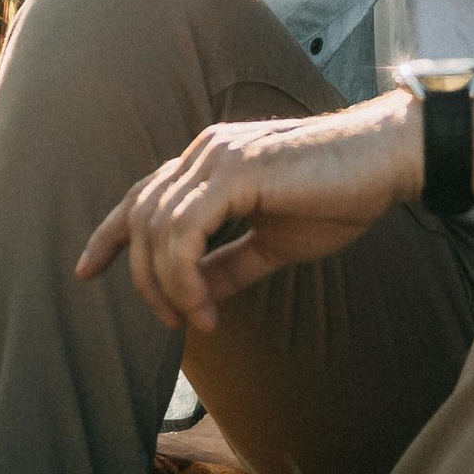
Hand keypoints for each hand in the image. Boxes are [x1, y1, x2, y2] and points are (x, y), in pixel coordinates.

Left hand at [77, 98, 418, 330]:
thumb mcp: (273, 242)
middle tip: (171, 322)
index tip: (87, 271)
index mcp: (210, 162)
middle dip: (142, 278)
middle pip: (140, 217)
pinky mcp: (235, 171)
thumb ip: (231, 263)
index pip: (141, 195)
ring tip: (194, 319)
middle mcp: (204, 151)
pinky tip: (205, 306)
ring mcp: (217, 156)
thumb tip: (198, 297)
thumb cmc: (339, 196)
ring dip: (165, 285)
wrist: (386, 162)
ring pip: (156, 228)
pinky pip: (183, 232)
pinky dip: (184, 277)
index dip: (108, 234)